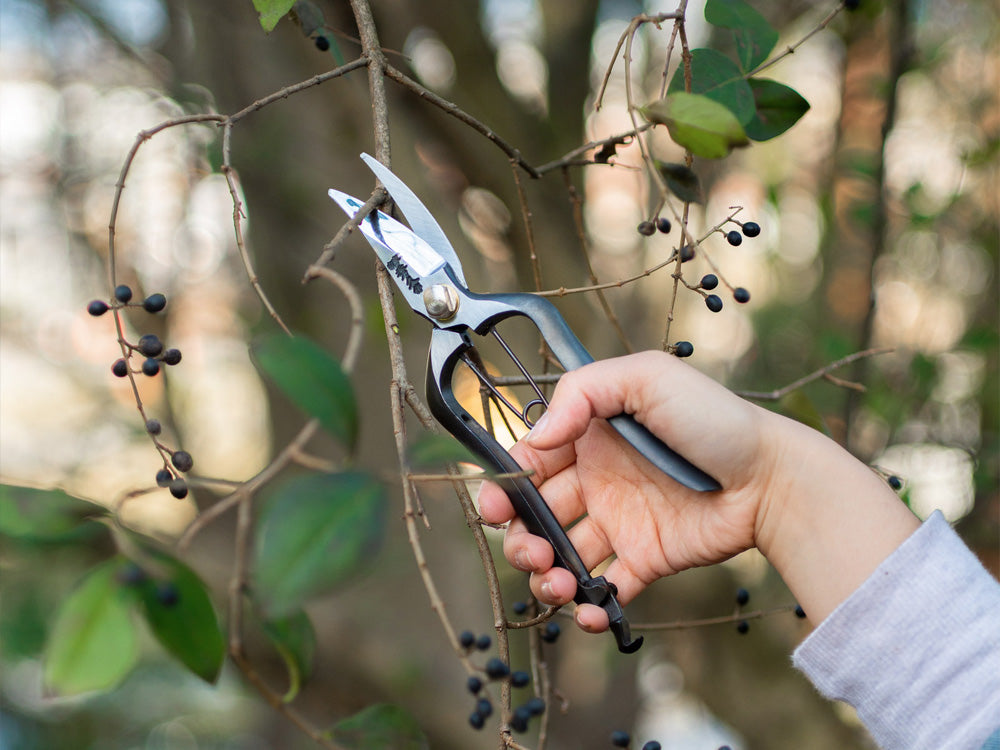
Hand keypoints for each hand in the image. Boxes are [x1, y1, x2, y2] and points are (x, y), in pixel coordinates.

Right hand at [477, 351, 917, 631]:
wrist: (772, 476)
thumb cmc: (714, 418)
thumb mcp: (646, 377)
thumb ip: (582, 391)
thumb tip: (537, 434)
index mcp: (589, 437)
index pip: (531, 462)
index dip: (507, 485)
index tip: (498, 505)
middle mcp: (597, 480)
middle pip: (536, 515)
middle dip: (519, 537)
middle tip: (530, 551)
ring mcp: (619, 522)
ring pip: (561, 555)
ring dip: (545, 576)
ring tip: (558, 583)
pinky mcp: (644, 559)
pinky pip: (604, 587)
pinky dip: (588, 606)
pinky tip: (590, 608)